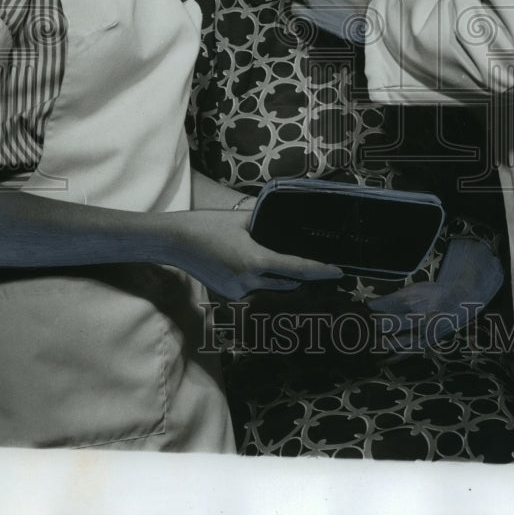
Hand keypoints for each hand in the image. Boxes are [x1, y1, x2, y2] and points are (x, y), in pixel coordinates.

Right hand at [162, 208, 342, 299]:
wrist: (174, 242)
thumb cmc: (207, 225)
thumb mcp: (240, 219)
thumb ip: (266, 221)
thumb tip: (285, 218)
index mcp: (255, 260)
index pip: (296, 269)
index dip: (320, 271)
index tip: (339, 272)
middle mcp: (248, 281)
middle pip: (287, 282)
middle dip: (304, 278)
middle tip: (323, 270)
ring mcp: (237, 291)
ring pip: (271, 287)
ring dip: (281, 279)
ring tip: (291, 267)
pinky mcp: (229, 295)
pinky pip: (255, 289)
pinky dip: (262, 280)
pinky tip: (258, 268)